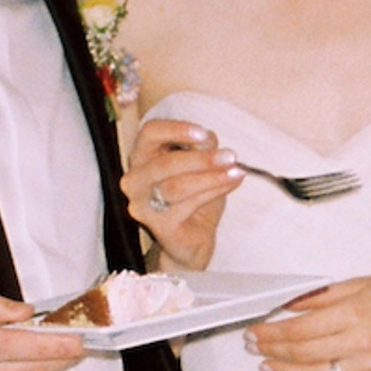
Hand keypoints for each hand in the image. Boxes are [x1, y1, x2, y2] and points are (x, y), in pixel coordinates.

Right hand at [124, 117, 240, 269]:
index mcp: (142, 157)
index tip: (204, 134)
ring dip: (211, 176)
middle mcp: (134, 180)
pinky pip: (187, 205)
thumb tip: (209, 140)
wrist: (193, 240)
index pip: (150, 132)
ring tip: (235, 171)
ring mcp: (142, 205)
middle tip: (230, 156)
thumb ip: (202, 149)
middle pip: (164, 162)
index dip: (177, 129)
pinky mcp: (158, 225)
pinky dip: (212, 192)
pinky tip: (230, 184)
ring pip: (177, 185)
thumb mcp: (201, 165)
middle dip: (201, 158)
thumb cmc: (193, 198)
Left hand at [246, 275, 370, 370]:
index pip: (300, 329)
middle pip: (303, 352)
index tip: (256, 331)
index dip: (272, 333)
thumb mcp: (362, 283)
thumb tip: (288, 305)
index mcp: (355, 313)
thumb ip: (322, 297)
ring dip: (287, 370)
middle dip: (273, 349)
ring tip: (267, 365)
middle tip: (253, 346)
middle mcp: (361, 342)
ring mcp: (369, 364)